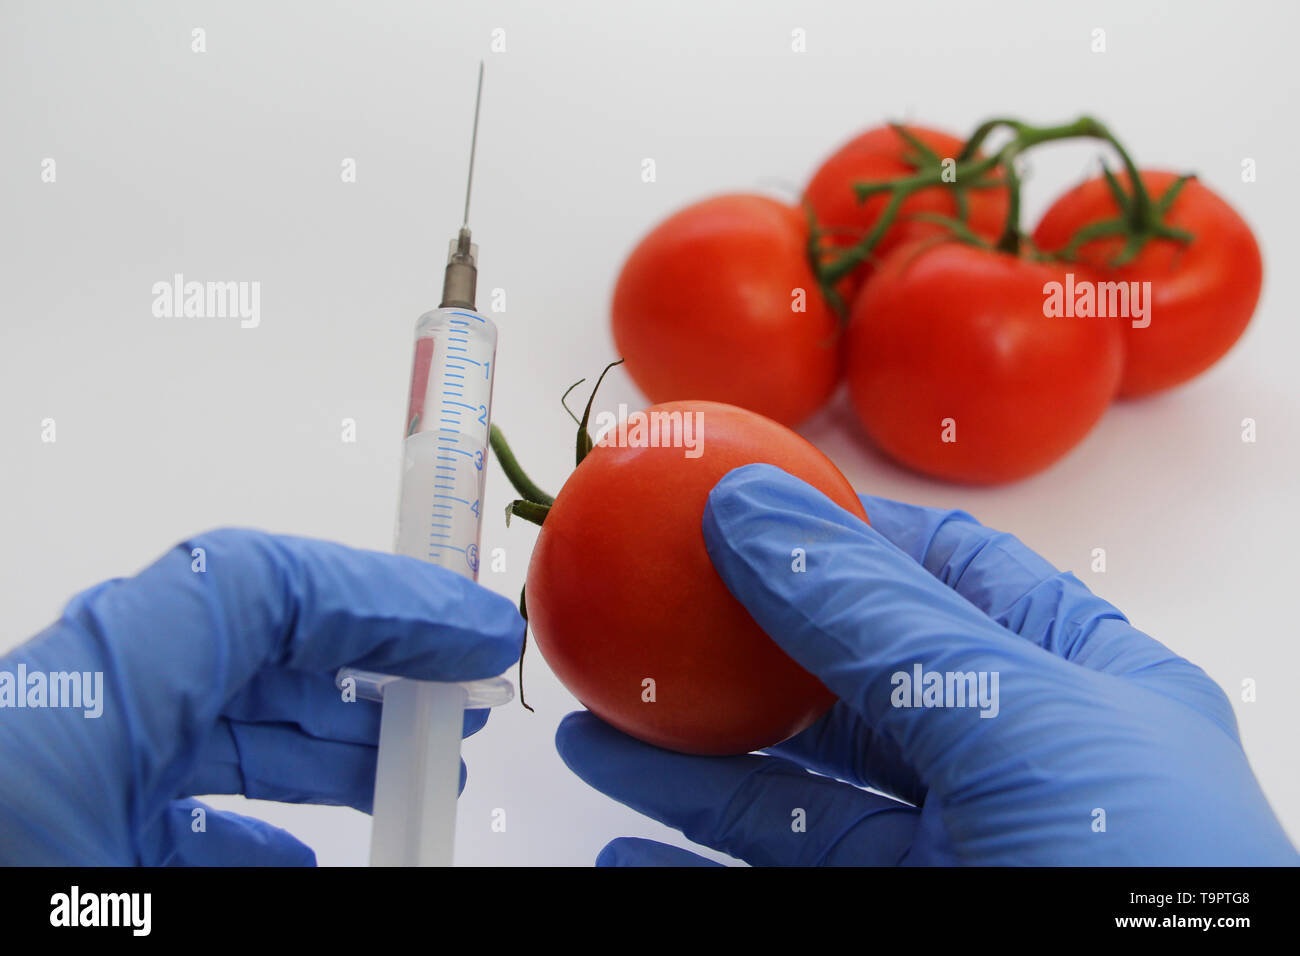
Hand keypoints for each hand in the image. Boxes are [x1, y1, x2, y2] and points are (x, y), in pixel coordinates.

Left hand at [0, 529, 523, 864]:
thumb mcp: (135, 880)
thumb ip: (257, 853)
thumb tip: (333, 854)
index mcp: (80, 704)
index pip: (254, 586)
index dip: (380, 594)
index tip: (469, 633)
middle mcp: (69, 717)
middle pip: (248, 641)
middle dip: (370, 662)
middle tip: (460, 692)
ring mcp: (61, 775)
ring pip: (216, 716)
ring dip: (323, 738)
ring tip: (410, 770)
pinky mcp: (56, 827)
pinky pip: (173, 797)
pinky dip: (253, 812)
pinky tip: (299, 855)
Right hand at [556, 464, 1297, 865]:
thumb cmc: (1150, 883)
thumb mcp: (1016, 718)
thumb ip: (877, 616)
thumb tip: (756, 508)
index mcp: (1074, 683)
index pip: (946, 574)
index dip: (841, 534)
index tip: (738, 506)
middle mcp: (1007, 765)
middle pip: (846, 681)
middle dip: (737, 649)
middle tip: (645, 613)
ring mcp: (950, 855)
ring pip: (796, 793)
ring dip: (690, 762)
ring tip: (599, 729)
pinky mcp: (892, 928)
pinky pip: (776, 886)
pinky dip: (693, 863)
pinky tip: (629, 847)